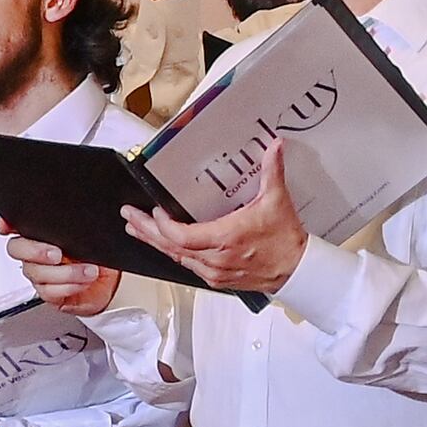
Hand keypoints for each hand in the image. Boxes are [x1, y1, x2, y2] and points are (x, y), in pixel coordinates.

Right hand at [0, 235, 121, 315]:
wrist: (110, 281)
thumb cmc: (97, 254)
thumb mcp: (89, 234)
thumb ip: (75, 224)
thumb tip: (74, 217)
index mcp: (41, 233)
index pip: (15, 224)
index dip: (7, 224)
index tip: (7, 226)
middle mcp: (35, 252)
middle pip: (16, 249)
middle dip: (36, 251)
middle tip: (57, 254)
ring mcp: (39, 273)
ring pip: (36, 273)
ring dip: (65, 273)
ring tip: (88, 270)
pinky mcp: (47, 293)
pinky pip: (48, 291)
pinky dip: (69, 286)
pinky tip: (83, 281)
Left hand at [136, 137, 306, 295]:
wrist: (297, 271)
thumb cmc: (285, 241)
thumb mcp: (277, 201)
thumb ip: (272, 171)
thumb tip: (274, 147)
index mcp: (225, 239)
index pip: (181, 236)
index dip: (163, 225)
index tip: (154, 211)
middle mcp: (215, 259)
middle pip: (170, 247)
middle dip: (146, 231)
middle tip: (129, 217)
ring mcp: (214, 271)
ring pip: (175, 258)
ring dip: (155, 243)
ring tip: (137, 229)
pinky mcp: (216, 279)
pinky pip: (187, 266)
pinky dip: (172, 253)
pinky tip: (162, 245)